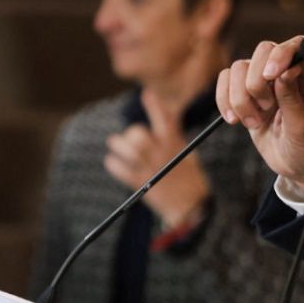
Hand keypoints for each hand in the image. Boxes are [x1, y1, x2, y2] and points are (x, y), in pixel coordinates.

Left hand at [104, 89, 210, 226]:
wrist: (192, 208)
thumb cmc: (190, 179)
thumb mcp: (188, 155)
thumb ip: (175, 138)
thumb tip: (166, 119)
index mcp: (176, 146)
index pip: (165, 120)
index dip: (154, 106)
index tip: (146, 94)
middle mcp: (162, 155)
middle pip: (140, 135)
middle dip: (131, 134)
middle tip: (126, 137)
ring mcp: (151, 169)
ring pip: (129, 150)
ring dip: (118, 145)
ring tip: (114, 144)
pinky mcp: (142, 184)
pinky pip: (122, 171)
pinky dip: (113, 164)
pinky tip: (111, 161)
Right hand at [216, 37, 303, 195]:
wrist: (296, 166)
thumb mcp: (303, 127)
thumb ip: (292, 99)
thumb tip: (286, 71)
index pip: (296, 46)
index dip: (281, 54)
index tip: (270, 76)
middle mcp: (285, 72)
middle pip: (263, 50)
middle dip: (256, 81)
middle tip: (266, 109)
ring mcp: (263, 82)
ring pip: (239, 68)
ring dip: (240, 98)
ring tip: (254, 123)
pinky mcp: (244, 93)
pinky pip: (225, 80)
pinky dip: (224, 100)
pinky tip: (234, 120)